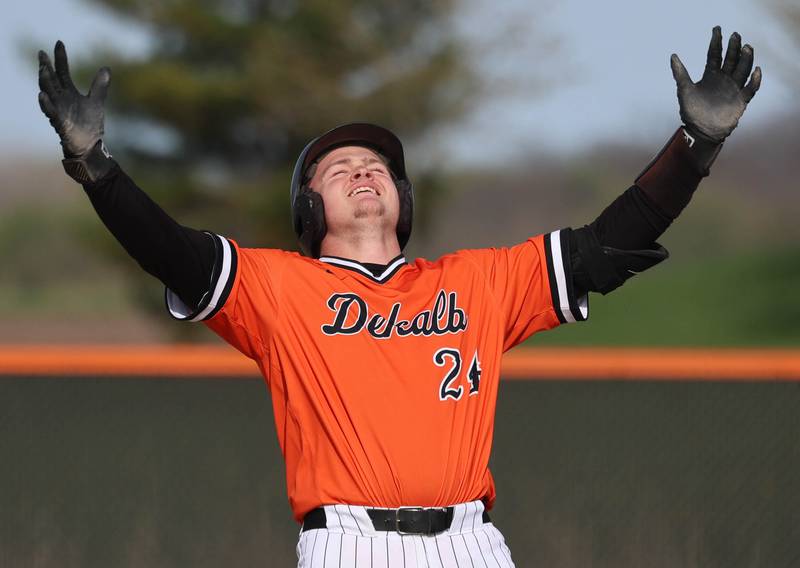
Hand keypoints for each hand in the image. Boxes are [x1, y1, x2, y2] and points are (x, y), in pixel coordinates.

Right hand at [38, 41, 110, 157]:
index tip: (59, 43)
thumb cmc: (90, 124)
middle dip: (46, 67)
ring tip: (43, 69)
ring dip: (45, 82)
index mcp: (68, 92)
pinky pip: (50, 112)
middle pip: (50, 79)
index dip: (60, 58)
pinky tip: (42, 95)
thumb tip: (106, 68)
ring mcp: (58, 110)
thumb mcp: (96, 102)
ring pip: (48, 93)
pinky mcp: (60, 123)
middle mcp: (60, 99)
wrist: (90, 145)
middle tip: (42, 54)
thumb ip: (99, 86)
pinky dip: (46, 104)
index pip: (62, 71)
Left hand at [670, 26, 761, 142]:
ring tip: (746, 48)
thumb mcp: (684, 90)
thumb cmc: (691, 112)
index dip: (716, 42)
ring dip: (746, 59)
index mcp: (711, 75)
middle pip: (731, 59)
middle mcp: (724, 79)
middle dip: (734, 47)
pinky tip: (756, 71)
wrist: (700, 132)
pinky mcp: (741, 100)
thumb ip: (680, 74)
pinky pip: (751, 89)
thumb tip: (673, 56)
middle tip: (735, 36)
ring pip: (743, 70)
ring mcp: (733, 88)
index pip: (715, 54)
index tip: (717, 29)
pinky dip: (754, 80)